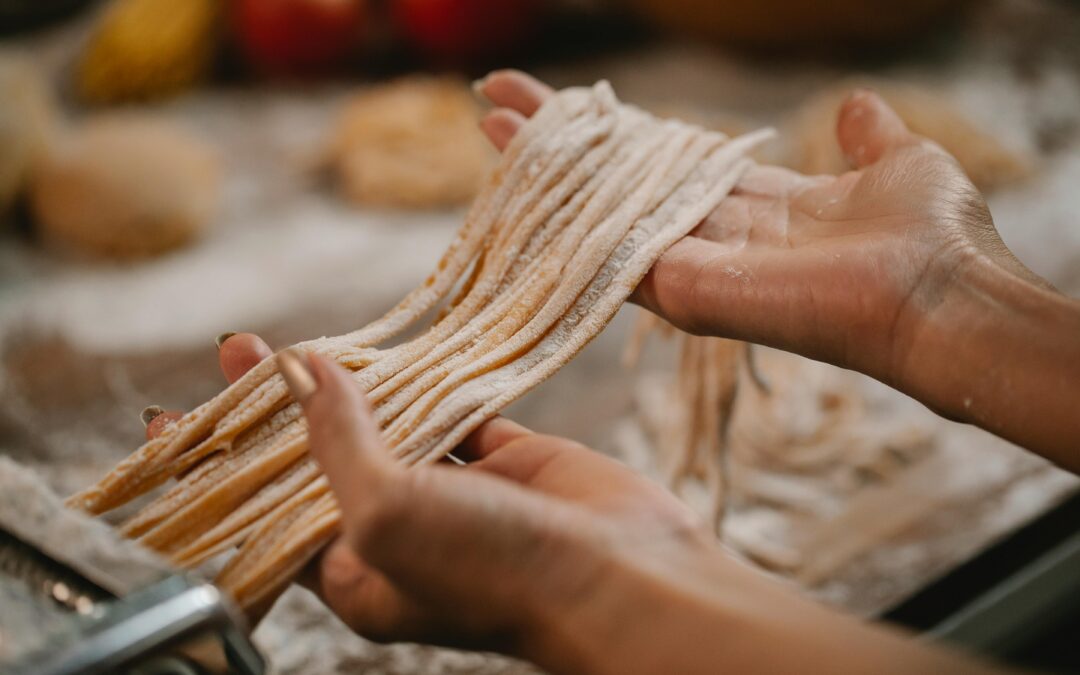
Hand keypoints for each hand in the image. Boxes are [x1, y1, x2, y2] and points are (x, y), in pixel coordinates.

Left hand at [146, 334, 701, 656]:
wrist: (626, 580)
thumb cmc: (500, 574)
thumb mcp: (389, 515)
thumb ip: (340, 443)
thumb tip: (305, 375)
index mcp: (358, 570)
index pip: (267, 508)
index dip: (225, 461)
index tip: (179, 414)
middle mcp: (401, 531)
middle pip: (324, 458)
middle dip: (281, 409)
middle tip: (240, 352)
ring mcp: (455, 493)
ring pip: (390, 427)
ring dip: (353, 386)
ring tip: (305, 341)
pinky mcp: (506, 459)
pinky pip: (455, 408)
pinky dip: (429, 379)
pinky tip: (400, 347)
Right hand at [477, 71, 1079, 468]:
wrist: (945, 299)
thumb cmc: (937, 241)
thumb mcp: (902, 164)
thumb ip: (868, 138)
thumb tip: (855, 104)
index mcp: (760, 205)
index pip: (670, 163)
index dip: (623, 132)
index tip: (576, 100)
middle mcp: (715, 237)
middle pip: (621, 186)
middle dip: (561, 145)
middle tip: (497, 104)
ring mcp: (693, 268)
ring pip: (601, 216)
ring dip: (545, 173)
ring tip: (491, 126)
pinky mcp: (684, 291)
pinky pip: (608, 257)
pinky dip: (563, 221)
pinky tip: (516, 181)